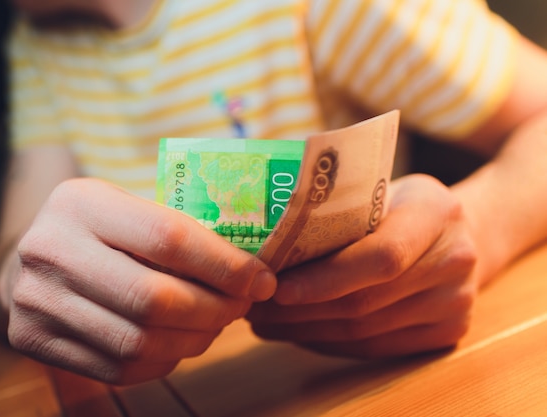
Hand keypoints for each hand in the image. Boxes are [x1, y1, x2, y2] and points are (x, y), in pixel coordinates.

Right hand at [0, 178, 275, 384]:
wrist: (28, 258)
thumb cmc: (98, 229)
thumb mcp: (128, 207)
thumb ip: (179, 229)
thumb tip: (253, 270)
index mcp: (80, 203)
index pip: (168, 238)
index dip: (225, 265)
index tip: (261, 279)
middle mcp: (50, 250)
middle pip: (154, 299)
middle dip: (214, 309)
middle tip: (242, 306)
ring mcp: (36, 300)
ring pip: (138, 342)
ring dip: (194, 339)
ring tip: (216, 324)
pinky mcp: (34, 340)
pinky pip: (119, 368)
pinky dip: (164, 360)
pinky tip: (179, 342)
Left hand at [247, 174, 476, 357]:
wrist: (465, 232)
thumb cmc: (403, 204)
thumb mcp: (380, 187)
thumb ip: (338, 211)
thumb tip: (264, 242)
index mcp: (438, 213)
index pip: (381, 255)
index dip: (326, 278)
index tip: (277, 288)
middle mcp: (454, 260)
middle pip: (366, 301)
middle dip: (300, 311)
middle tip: (254, 307)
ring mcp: (455, 303)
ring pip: (366, 332)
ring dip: (306, 331)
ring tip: (265, 322)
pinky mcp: (447, 334)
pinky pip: (376, 348)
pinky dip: (330, 343)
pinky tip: (298, 332)